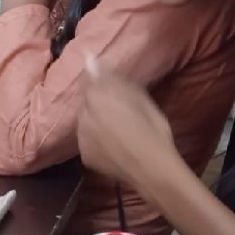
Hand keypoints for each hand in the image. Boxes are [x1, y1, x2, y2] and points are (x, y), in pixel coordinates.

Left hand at [77, 60, 179, 190]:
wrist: (153, 171)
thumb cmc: (153, 133)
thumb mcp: (141, 101)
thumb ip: (115, 82)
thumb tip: (95, 63)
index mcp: (97, 99)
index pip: (87, 80)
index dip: (94, 78)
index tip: (101, 77)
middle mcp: (83, 116)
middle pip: (87, 103)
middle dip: (98, 103)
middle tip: (120, 112)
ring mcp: (81, 137)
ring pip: (86, 122)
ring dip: (96, 122)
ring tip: (118, 131)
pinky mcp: (84, 155)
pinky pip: (88, 141)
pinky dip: (97, 141)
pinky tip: (114, 146)